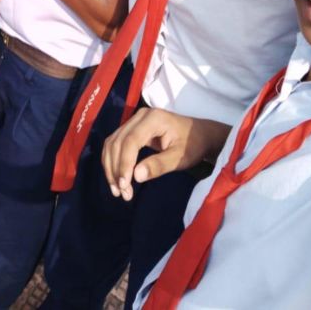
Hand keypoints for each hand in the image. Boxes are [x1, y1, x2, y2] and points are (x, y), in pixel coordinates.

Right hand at [102, 108, 229, 200]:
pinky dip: (113, 161)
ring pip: (113, 143)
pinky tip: (116, 178)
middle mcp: (140, 116)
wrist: (199, 133)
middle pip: (118, 142)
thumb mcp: (180, 157)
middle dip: (116, 169)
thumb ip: (159, 165)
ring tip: (118, 190)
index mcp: (153, 119)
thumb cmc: (193, 145)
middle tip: (122, 193)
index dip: (124, 163)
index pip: (131, 141)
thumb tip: (136, 176)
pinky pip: (116, 143)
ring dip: (111, 167)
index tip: (124, 186)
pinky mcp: (132, 128)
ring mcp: (134, 121)